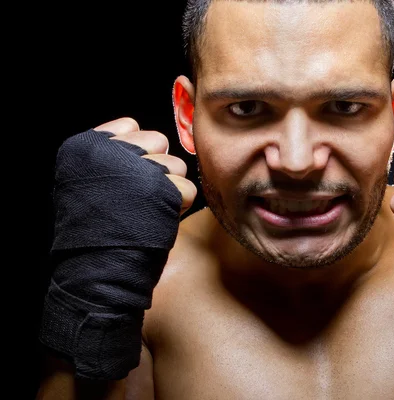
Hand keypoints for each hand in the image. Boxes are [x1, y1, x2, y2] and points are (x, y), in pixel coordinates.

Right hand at [39, 117, 194, 379]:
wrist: (96, 276)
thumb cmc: (95, 232)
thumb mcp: (86, 183)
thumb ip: (111, 154)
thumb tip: (148, 136)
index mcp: (84, 145)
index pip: (129, 126)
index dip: (134, 154)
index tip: (122, 182)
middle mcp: (109, 150)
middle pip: (158, 140)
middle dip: (156, 168)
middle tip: (137, 199)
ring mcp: (138, 169)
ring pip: (176, 164)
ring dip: (169, 190)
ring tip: (145, 213)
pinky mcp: (165, 190)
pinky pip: (189, 188)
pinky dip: (180, 207)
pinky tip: (158, 222)